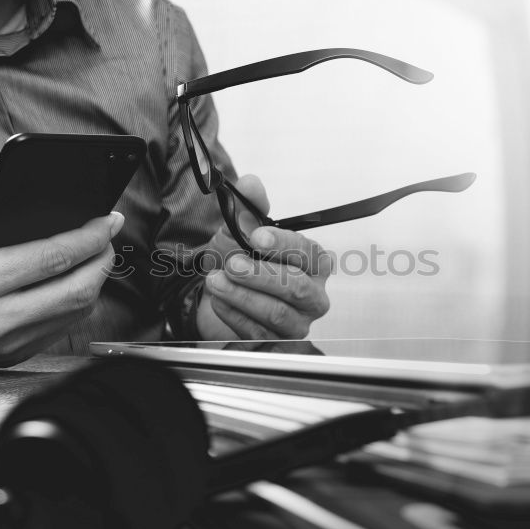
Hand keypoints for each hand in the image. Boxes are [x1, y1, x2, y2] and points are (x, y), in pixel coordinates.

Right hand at [0, 177, 122, 369]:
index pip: (50, 258)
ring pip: (74, 313)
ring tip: (97, 252)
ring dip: (94, 281)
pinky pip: (59, 329)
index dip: (88, 236)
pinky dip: (77, 302)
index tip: (108, 218)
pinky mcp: (8, 357)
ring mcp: (3, 344)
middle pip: (76, 290)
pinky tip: (75, 279)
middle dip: (102, 258)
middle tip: (109, 234)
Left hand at [196, 175, 331, 341]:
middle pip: (296, 288)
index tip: (256, 237)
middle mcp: (314, 295)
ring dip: (242, 295)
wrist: (220, 295)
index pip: (308, 252)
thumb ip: (248, 206)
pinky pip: (258, 333)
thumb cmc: (240, 260)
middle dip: (260, 275)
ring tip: (215, 280)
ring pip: (276, 314)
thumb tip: (250, 184)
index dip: (283, 244)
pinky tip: (218, 299)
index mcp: (314, 263)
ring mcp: (298, 324)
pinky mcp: (277, 344)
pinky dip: (233, 314)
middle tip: (231, 263)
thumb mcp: (239, 230)